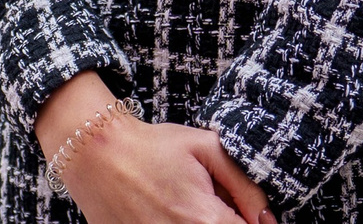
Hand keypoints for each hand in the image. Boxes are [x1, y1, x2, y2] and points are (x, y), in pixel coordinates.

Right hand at [38, 73, 272, 223]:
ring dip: (201, 222)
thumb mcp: (205, 148)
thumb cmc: (151, 146)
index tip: (243, 211)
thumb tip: (267, 217)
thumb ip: (244, 184)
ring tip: (186, 206)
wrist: (95, 152)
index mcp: (205, 219)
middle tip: (211, 203)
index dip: (252, 222)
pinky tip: (167, 211)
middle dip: (227, 221)